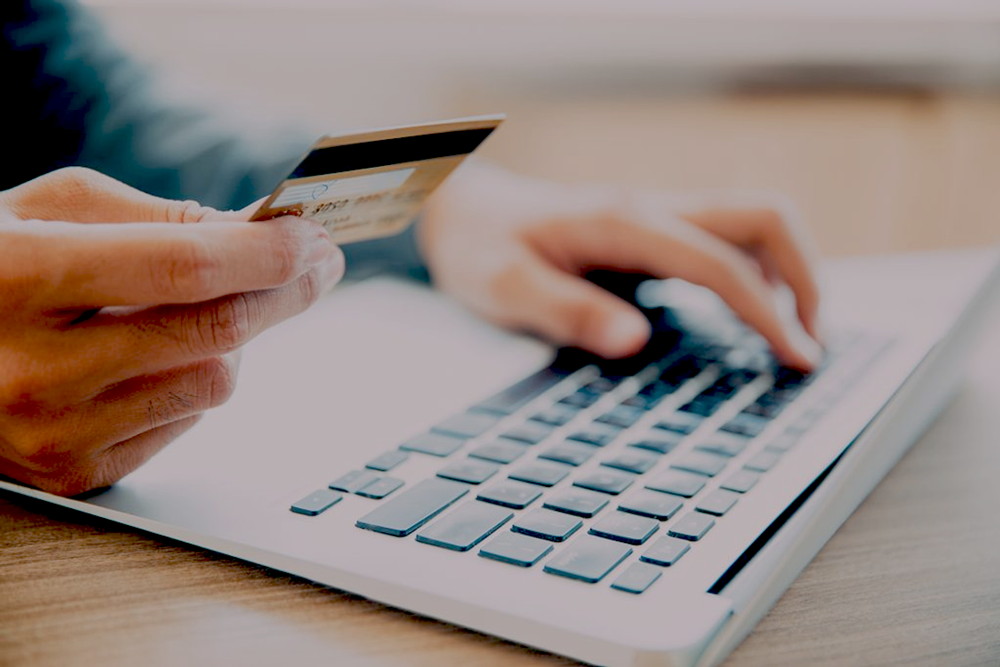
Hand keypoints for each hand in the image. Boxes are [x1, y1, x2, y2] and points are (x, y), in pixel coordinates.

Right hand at [0, 168, 342, 495]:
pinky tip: (165, 353)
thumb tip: (257, 231)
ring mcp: (52, 433)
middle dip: (287, 290)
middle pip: (215, 331)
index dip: (266, 252)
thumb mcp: (46, 209)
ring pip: (216, 382)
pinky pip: (186, 420)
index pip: (184, 267)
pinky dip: (196, 379)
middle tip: (317, 263)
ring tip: (219, 305)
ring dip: (239, 337)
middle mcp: (32, 368)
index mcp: (18, 277)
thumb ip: (155, 216)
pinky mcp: (72, 473)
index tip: (312, 237)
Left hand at [420, 162, 821, 368]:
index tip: (796, 358)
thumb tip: (635, 340)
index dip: (768, 311)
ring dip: (789, 273)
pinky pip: (727, 242)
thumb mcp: (504, 287)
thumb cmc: (479, 247)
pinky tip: (753, 316)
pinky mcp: (655, 232)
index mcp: (623, 223)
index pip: (720, 263)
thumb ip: (566, 311)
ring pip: (754, 224)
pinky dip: (758, 276)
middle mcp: (652, 209)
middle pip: (764, 216)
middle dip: (806, 276)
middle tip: (811, 344)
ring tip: (795, 338)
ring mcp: (658, 216)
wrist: (463, 212)